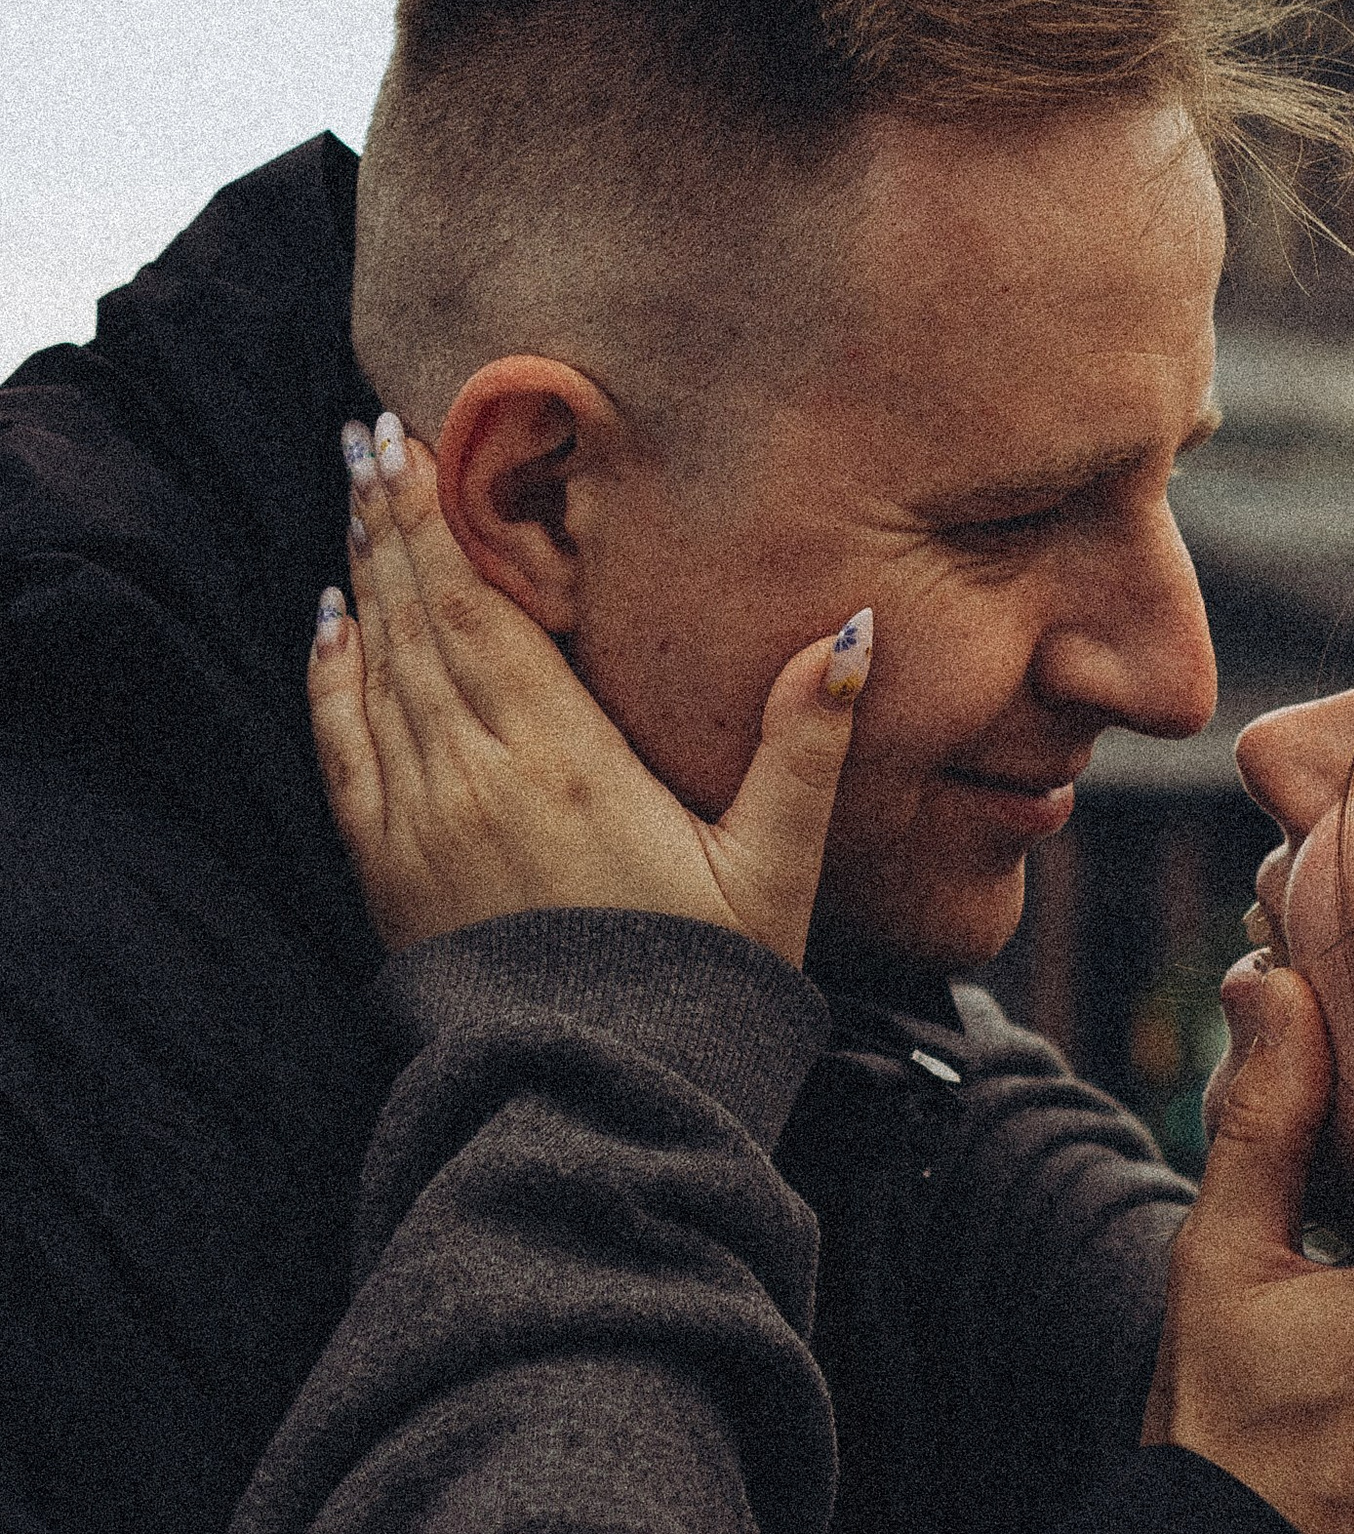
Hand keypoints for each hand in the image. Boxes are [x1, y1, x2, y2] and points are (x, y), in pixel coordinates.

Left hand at [308, 414, 872, 969]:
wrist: (604, 1100)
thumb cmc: (703, 984)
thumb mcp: (777, 865)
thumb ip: (805, 743)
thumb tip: (847, 631)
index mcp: (568, 758)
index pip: (487, 606)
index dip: (451, 517)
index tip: (422, 439)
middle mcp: (477, 777)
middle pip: (422, 618)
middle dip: (396, 520)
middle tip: (372, 434)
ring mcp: (421, 826)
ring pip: (375, 671)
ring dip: (362, 577)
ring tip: (354, 496)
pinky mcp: (388, 876)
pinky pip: (341, 752)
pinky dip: (328, 680)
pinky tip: (325, 629)